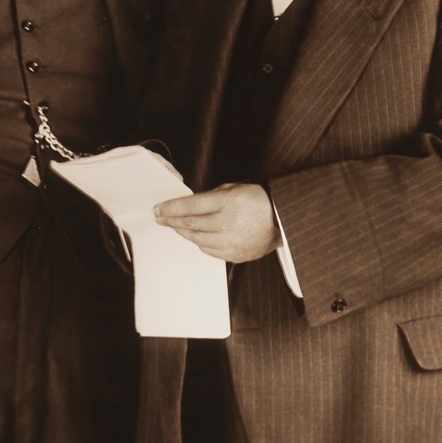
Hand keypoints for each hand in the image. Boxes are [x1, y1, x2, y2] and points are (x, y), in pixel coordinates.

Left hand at [154, 183, 279, 262]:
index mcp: (228, 203)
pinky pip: (210, 251)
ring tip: (175, 227)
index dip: (171, 208)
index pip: (191, 206)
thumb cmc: (260, 200)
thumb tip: (192, 202)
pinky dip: (200, 243)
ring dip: (183, 232)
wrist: (284, 221)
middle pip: (191, 223)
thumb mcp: (236, 187)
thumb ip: (213, 195)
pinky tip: (195, 237)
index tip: (158, 209)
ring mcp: (232, 241)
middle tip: (160, 219)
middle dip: (171, 221)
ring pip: (198, 239)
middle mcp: (228, 223)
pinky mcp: (236, 254)